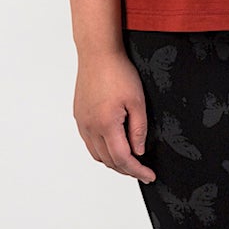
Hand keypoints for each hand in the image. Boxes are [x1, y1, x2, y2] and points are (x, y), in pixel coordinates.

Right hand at [73, 49, 156, 183]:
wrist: (98, 53)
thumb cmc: (119, 72)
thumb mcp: (137, 100)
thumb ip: (139, 129)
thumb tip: (139, 151)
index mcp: (106, 125)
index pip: (123, 159)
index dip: (137, 171)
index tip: (149, 176)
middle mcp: (90, 127)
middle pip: (108, 160)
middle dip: (126, 169)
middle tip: (142, 170)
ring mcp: (82, 122)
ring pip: (96, 154)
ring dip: (112, 161)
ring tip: (129, 160)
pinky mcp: (78, 116)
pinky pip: (89, 142)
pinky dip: (101, 149)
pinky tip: (112, 144)